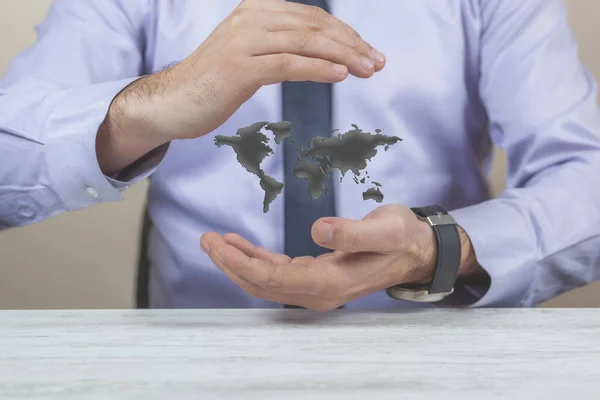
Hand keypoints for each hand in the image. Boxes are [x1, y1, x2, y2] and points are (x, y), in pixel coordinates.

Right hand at [97, 0, 385, 174]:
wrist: (171, 102)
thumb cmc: (213, 83)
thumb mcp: (251, 54)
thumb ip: (281, 46)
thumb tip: (323, 54)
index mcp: (256, 10)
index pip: (312, 17)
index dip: (346, 34)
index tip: (369, 52)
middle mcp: (250, 18)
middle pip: (314, 27)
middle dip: (352, 44)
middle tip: (377, 62)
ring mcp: (243, 41)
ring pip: (305, 42)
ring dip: (343, 56)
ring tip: (369, 70)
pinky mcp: (238, 68)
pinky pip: (287, 64)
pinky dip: (317, 68)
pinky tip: (340, 75)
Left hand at [200, 204, 479, 311]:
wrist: (416, 249)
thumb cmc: (401, 236)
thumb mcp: (383, 229)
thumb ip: (350, 231)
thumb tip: (317, 230)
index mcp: (328, 283)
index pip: (271, 278)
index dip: (239, 262)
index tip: (216, 243)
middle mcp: (319, 292)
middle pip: (261, 284)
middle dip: (230, 264)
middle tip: (206, 240)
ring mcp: (317, 288)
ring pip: (266, 281)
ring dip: (239, 263)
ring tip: (216, 241)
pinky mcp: (318, 277)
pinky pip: (279, 273)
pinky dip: (257, 260)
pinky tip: (243, 247)